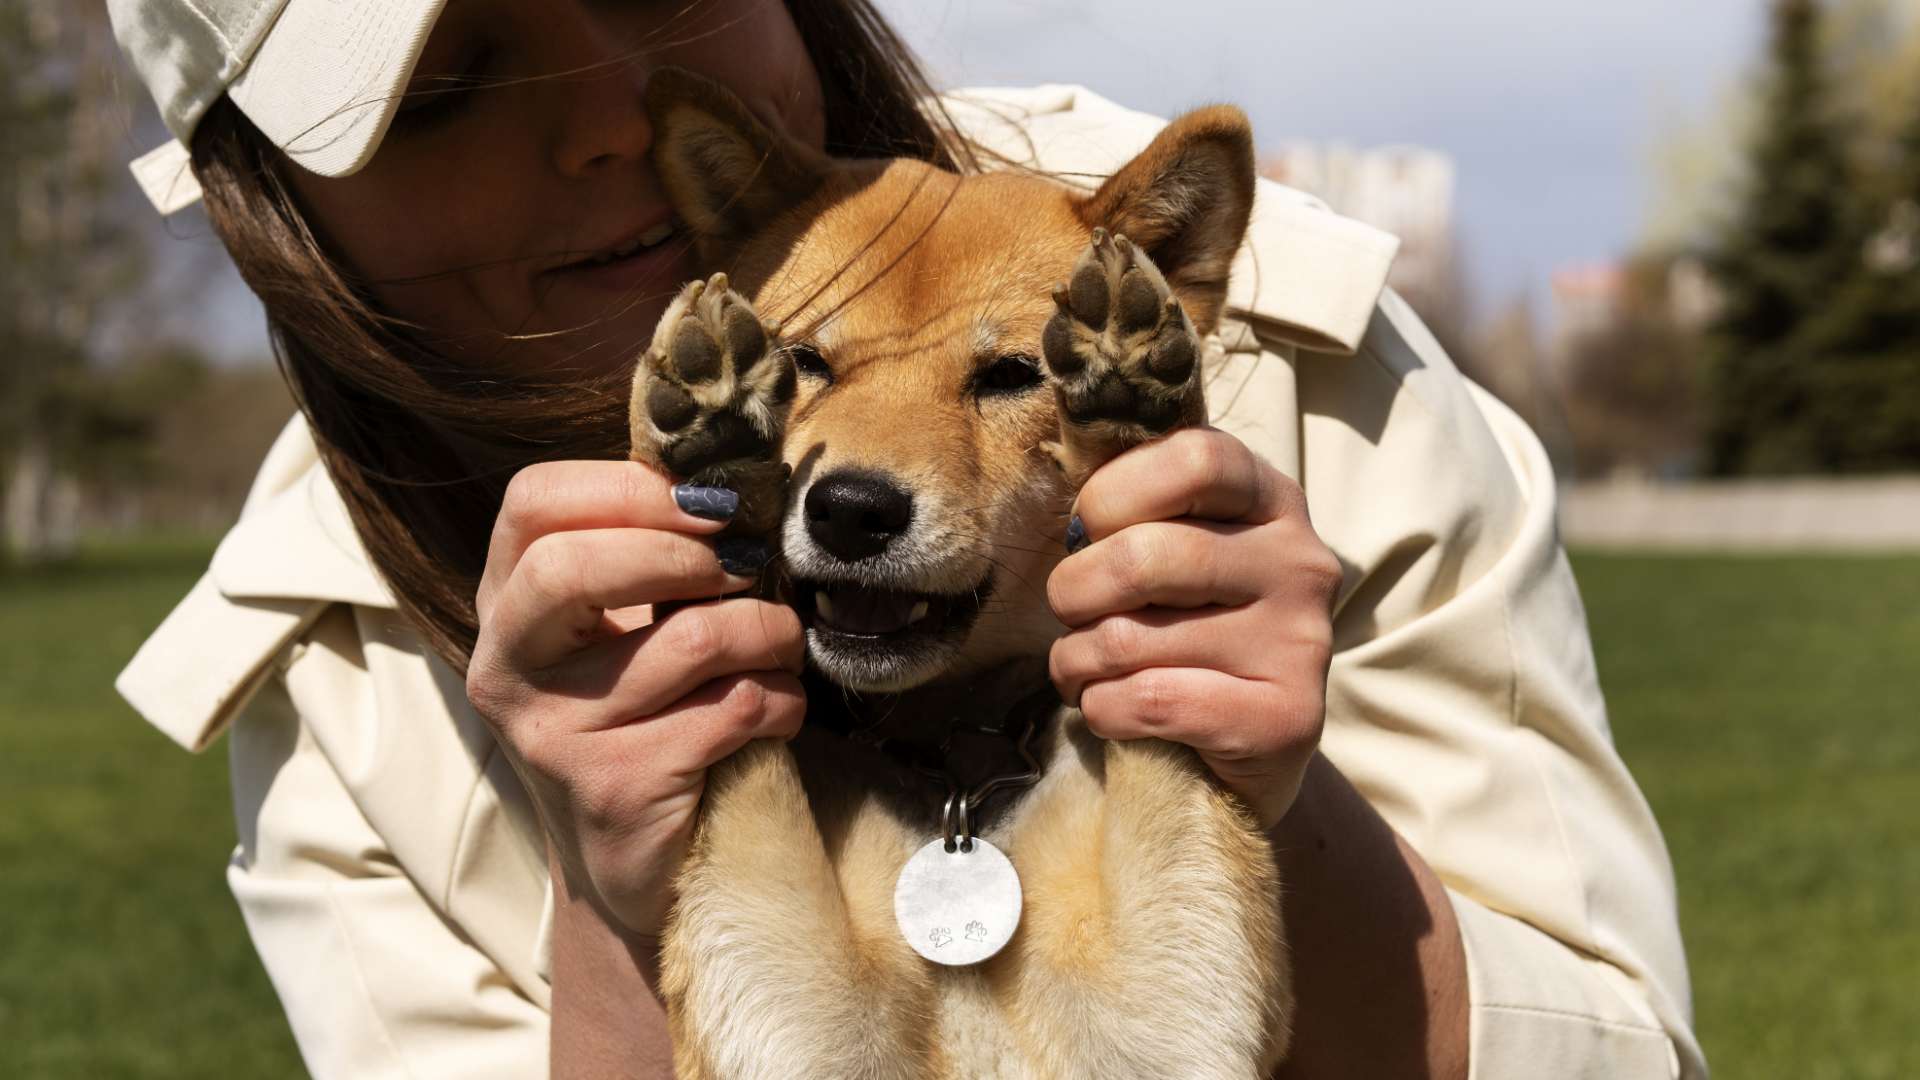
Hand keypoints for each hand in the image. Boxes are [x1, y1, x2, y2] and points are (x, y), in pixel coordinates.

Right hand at [467, 461, 805, 938]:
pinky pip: (729, 711)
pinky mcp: (612, 789)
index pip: (532, 504)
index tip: (711, 505)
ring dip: (767, 634)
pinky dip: (780, 701)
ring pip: (688, 641)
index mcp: (505, 604)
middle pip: (574, 567)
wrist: (628, 865)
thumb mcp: (621, 627)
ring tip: (782, 646)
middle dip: (688, 556)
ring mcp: (550, 734)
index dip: (629, 488)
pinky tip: (777, 710)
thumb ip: (648, 551)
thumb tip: (728, 479)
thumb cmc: (641, 718)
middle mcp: (506, 667)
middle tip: (749, 568)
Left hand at [1047, 428, 1340, 827]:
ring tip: (1080, 668)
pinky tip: (1109, 708)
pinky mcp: (1286, 719)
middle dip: (1073, 589)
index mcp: (1273, 501)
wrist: (1250, 746)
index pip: (1195, 458)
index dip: (1114, 491)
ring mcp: (1300, 643)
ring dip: (1075, 659)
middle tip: (1069, 612)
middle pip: (1145, 554)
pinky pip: (1148, 701)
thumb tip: (1070, 498)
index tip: (1088, 530)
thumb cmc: (1187, 626)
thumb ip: (1139, 507)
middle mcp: (1301, 563)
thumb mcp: (1176, 546)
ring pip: (1128, 638)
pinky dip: (1102, 708)